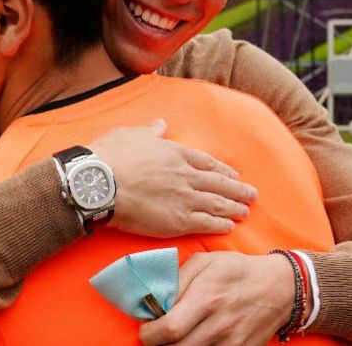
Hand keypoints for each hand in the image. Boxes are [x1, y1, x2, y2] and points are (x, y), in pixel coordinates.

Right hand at [88, 119, 256, 236]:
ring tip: (246, 212)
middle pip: (219, 183)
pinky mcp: (177, 221)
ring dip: (234, 207)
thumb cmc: (111, 156)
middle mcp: (185, 175)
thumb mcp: (132, 135)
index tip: (234, 175)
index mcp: (176, 153)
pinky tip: (229, 226)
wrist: (99, 183)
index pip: (207, 162)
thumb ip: (151, 132)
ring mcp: (183, 199)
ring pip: (217, 203)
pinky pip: (205, 223)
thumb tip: (160, 124)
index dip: (223, 170)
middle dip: (237, 190)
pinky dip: (219, 224)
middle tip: (252, 195)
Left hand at [138, 251, 299, 345]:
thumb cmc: (237, 270)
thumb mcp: (205, 261)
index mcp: (207, 297)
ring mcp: (232, 342)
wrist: (279, 287)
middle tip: (157, 335)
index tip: (146, 328)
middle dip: (158, 345)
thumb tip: (154, 301)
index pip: (168, 329)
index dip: (149, 334)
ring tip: (177, 336)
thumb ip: (177, 280)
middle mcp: (220, 324)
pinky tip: (196, 339)